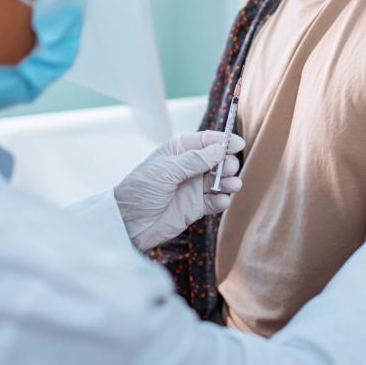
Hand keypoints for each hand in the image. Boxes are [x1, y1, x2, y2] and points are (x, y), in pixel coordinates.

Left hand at [114, 131, 244, 251]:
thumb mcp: (167, 170)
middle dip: (227, 163)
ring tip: (232, 185)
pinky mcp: (195, 208)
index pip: (206, 141)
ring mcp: (193, 188)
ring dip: (229, 182)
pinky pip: (215, 202)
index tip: (238, 144)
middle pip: (217, 160)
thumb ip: (195, 160)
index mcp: (179, 151)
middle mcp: (188, 167)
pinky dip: (222, 201)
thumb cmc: (141, 190)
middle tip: (229, 169)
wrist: (127, 223)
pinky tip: (222, 201)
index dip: (223, 141)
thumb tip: (220, 149)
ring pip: (219, 181)